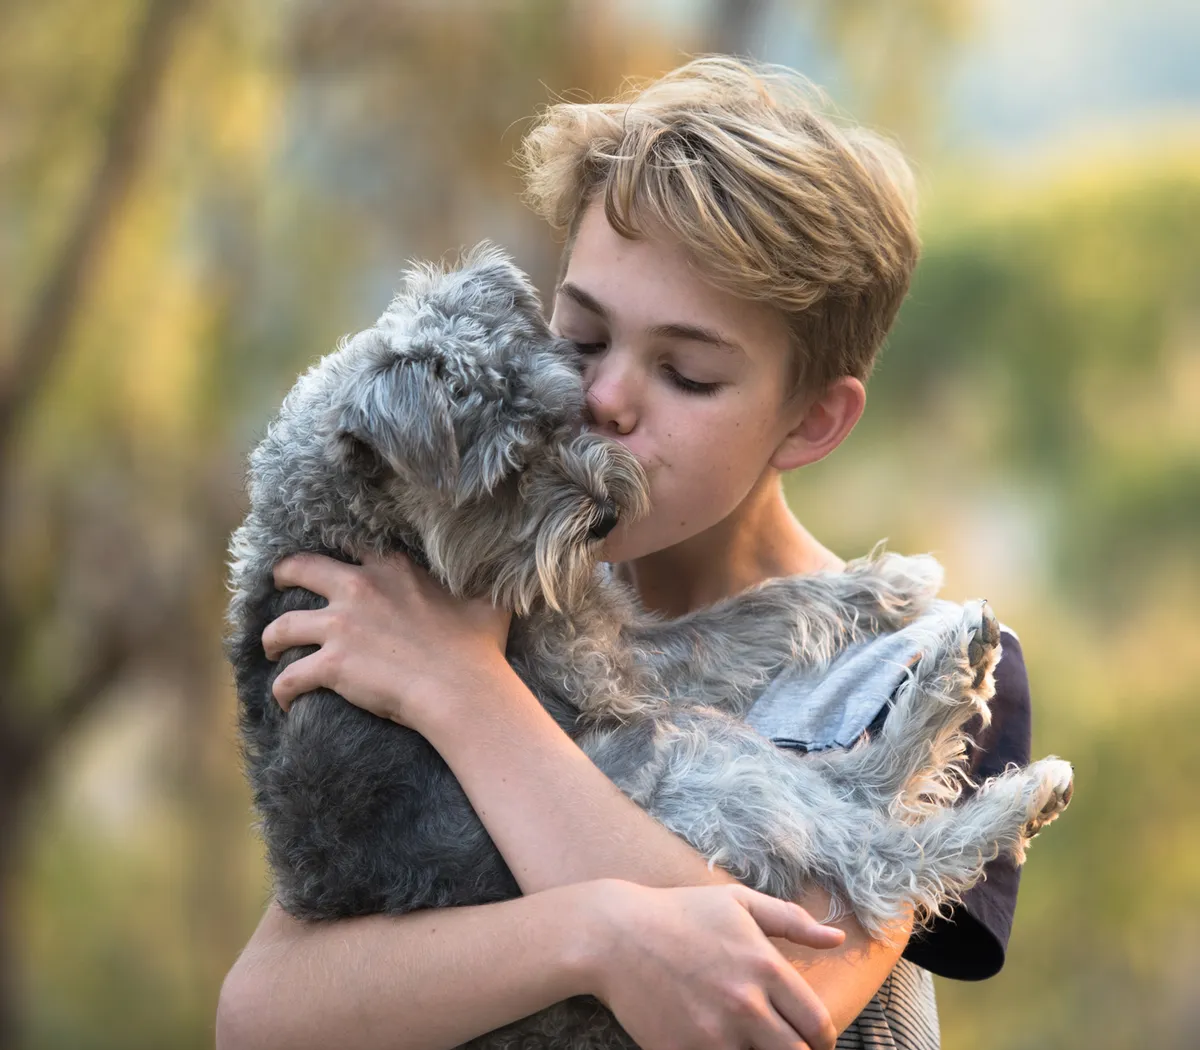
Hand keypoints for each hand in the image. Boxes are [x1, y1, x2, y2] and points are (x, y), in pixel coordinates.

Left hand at [261, 550, 512, 727]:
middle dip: (283, 576)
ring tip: (271, 648)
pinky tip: (284, 700)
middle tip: (278, 585)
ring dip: (271, 637)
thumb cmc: (479, 647)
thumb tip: (504, 568)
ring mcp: (340, 626)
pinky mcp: (331, 664)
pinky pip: (288, 677)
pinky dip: (281, 690)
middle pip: (299, 569)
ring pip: (281, 625)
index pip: (350, 545)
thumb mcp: (487, 599)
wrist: (463, 688)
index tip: (330, 562)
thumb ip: (483, 579)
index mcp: (391, 568)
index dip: (336, 552)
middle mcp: (358, 588)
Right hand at [576, 880, 842, 1049]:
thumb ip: (792, 920)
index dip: (823, 1039)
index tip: (814, 1039)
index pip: (818, 1026)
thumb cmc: (680, 913)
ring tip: (750, 1041)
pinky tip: (717, 1043)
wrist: (614, 936)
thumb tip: (836, 939)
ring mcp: (714, 1035)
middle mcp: (746, 1006)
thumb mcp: (738, 902)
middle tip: (787, 1045)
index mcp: (767, 969)